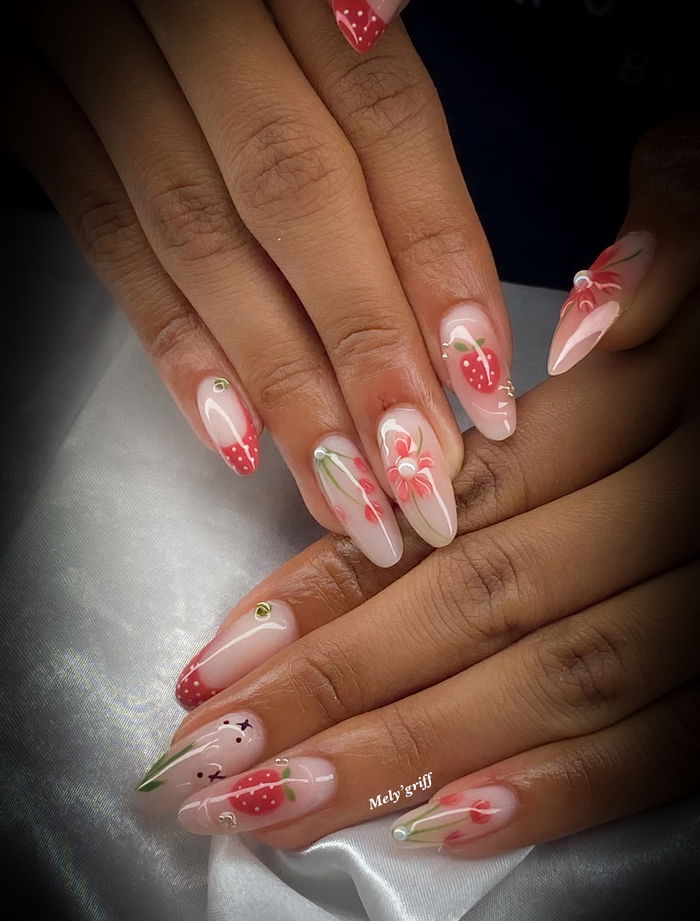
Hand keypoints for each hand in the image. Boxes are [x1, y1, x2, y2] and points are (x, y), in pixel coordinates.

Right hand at [3, 0, 518, 567]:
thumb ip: (371, 80)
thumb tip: (412, 100)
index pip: (385, 125)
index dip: (439, 263)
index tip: (483, 384)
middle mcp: (194, 19)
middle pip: (298, 200)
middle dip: (366, 351)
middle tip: (419, 473)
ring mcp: (103, 68)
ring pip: (204, 242)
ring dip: (282, 380)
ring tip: (345, 487)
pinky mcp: (41, 115)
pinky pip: (105, 242)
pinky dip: (174, 343)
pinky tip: (236, 435)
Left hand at [134, 294, 698, 854]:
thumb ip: (669, 245)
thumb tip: (589, 312)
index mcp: (660, 395)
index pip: (464, 500)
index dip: (341, 577)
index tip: (230, 653)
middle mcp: (682, 503)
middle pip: (488, 603)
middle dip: (343, 690)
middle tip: (214, 760)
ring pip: (560, 683)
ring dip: (414, 759)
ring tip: (283, 807)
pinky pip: (669, 742)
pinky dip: (563, 789)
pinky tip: (447, 826)